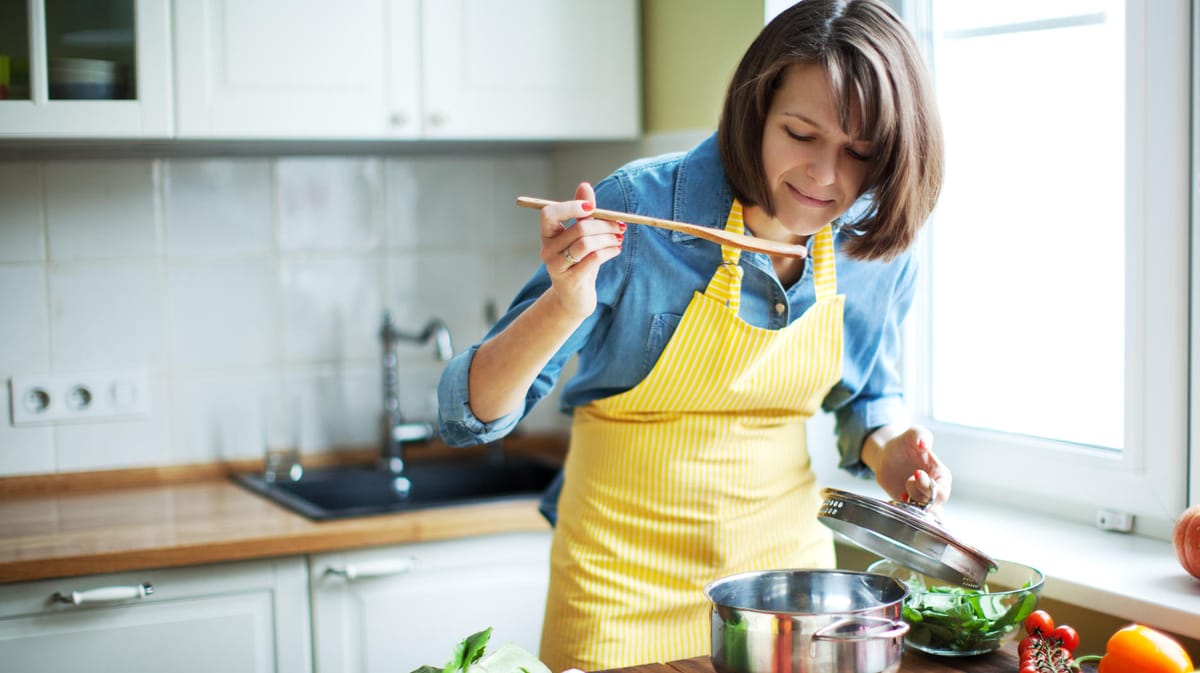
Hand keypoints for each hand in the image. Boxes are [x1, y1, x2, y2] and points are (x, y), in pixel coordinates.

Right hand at [537, 182, 624, 319]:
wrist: (575, 298)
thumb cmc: (579, 262)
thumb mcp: (580, 236)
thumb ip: (582, 212)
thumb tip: (584, 186)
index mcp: (547, 235)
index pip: (549, 213)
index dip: (571, 207)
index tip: (592, 208)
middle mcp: (547, 250)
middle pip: (578, 228)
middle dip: (604, 224)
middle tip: (619, 226)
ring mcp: (556, 266)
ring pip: (586, 243)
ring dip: (608, 238)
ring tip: (618, 239)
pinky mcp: (570, 280)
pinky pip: (594, 259)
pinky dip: (609, 251)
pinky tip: (616, 249)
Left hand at [867, 426, 951, 515]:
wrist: (887, 455)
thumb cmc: (905, 444)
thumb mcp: (913, 433)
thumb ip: (921, 435)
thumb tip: (924, 444)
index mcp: (941, 475)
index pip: (943, 490)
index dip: (929, 485)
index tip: (915, 473)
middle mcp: (935, 490)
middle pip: (936, 505)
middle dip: (920, 495)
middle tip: (907, 481)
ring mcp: (922, 500)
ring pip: (928, 516)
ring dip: (915, 508)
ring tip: (904, 493)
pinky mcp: (909, 506)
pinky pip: (912, 517)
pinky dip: (904, 511)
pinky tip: (898, 497)